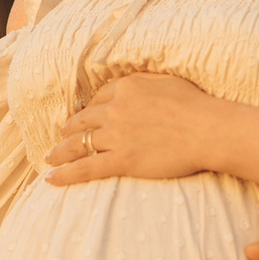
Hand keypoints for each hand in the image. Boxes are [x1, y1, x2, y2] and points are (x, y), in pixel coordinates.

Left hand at [46, 73, 233, 185]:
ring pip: (78, 144)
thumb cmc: (196, 105)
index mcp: (126, 88)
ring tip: (50, 158)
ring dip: (60, 152)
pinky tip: (52, 178)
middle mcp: (115, 109)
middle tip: (60, 137)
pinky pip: (86, 167)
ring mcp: (116, 135)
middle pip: (83, 120)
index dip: (88, 110)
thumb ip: (144, 81)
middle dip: (68, 130)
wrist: (208, 129)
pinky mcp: (121, 160)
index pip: (99, 98)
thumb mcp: (167, 81)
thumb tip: (131, 83)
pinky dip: (65, 174)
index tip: (83, 118)